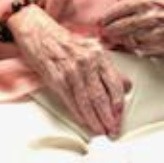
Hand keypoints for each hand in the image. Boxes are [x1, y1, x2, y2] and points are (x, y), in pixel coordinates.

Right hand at [8, 3, 129, 134]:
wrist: (37, 30)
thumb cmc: (63, 40)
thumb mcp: (90, 50)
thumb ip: (108, 69)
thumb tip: (126, 85)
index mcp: (99, 55)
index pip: (114, 84)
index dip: (118, 105)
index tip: (120, 118)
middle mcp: (87, 62)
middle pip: (102, 96)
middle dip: (108, 117)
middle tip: (113, 131)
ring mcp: (71, 70)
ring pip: (87, 101)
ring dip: (94, 120)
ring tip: (100, 132)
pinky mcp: (56, 77)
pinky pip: (70, 100)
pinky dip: (78, 113)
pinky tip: (84, 122)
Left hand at [100, 0, 163, 55]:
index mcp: (147, 0)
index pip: (119, 9)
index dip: (108, 16)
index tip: (103, 20)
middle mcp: (149, 16)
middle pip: (120, 27)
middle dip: (110, 30)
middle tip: (105, 32)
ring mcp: (155, 32)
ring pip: (129, 39)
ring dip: (121, 40)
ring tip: (117, 39)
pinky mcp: (163, 44)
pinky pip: (143, 48)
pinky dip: (136, 47)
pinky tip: (134, 44)